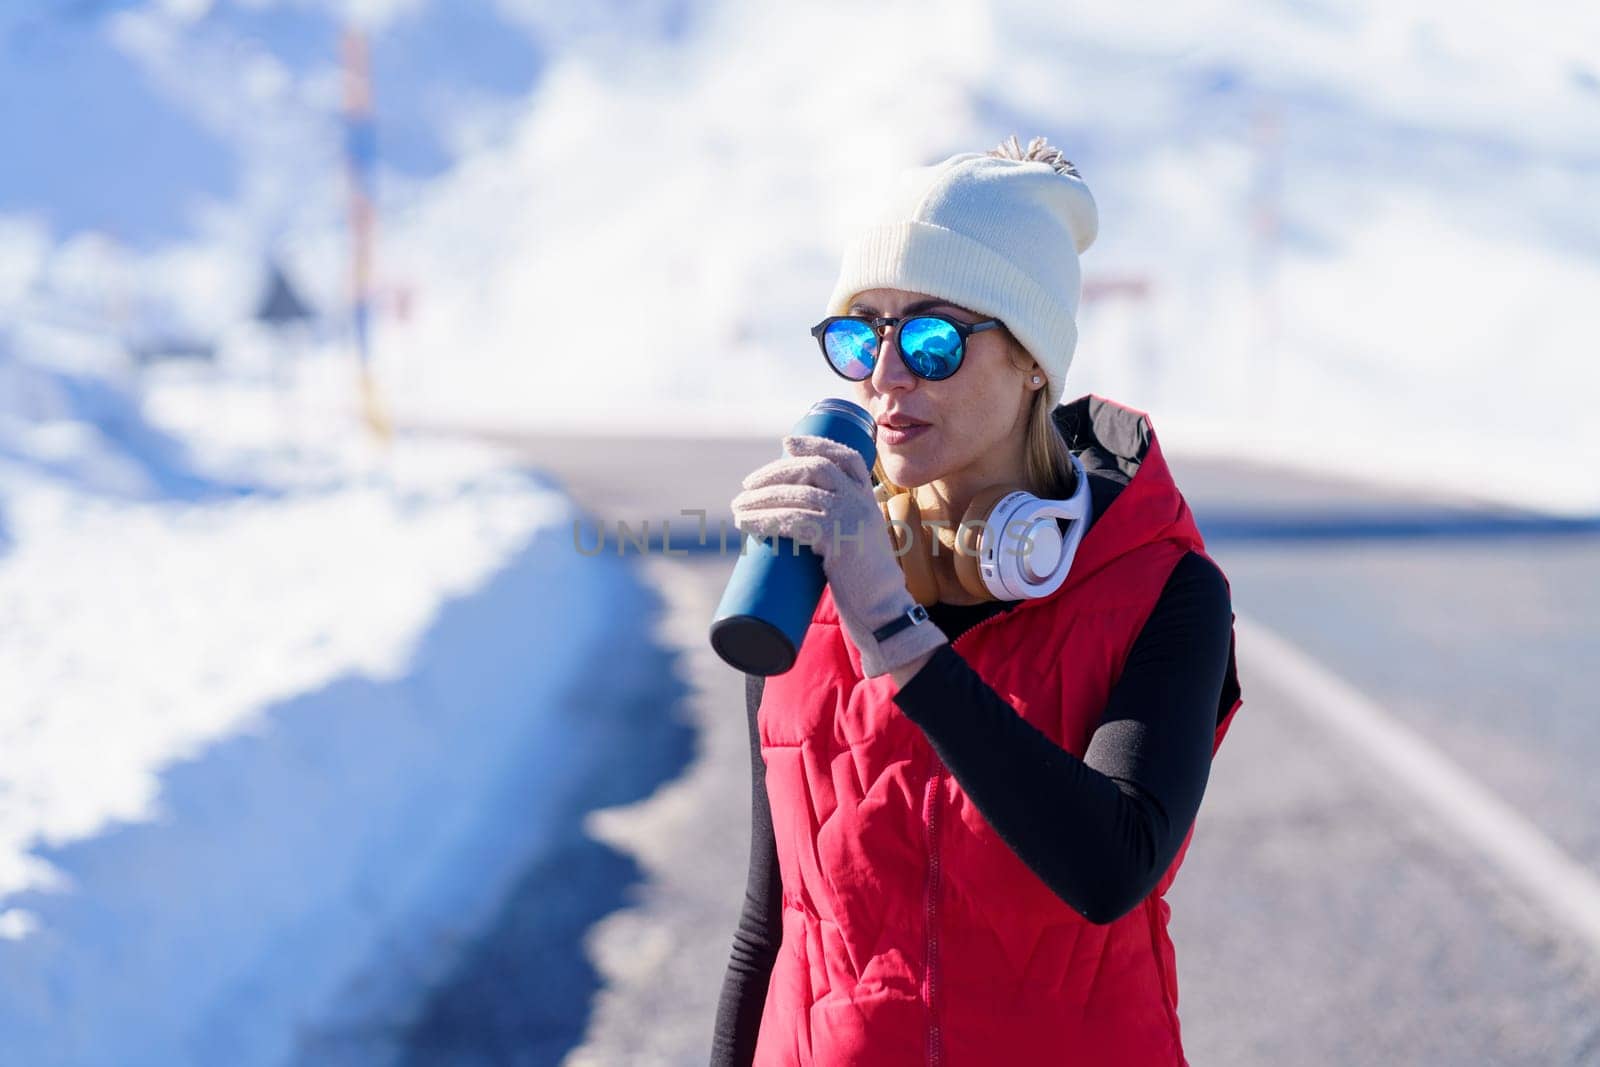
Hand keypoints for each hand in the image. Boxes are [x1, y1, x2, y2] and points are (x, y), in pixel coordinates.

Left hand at [730, 434, 948, 677]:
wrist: (882, 611)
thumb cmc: (862, 582)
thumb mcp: (857, 541)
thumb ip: (837, 525)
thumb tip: (797, 520)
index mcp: (867, 498)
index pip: (845, 456)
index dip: (816, 444)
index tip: (786, 443)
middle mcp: (861, 502)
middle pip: (814, 468)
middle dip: (776, 471)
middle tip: (747, 485)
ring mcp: (850, 519)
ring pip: (799, 493)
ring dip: (762, 498)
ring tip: (737, 508)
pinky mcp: (837, 540)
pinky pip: (794, 520)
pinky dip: (766, 520)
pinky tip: (747, 523)